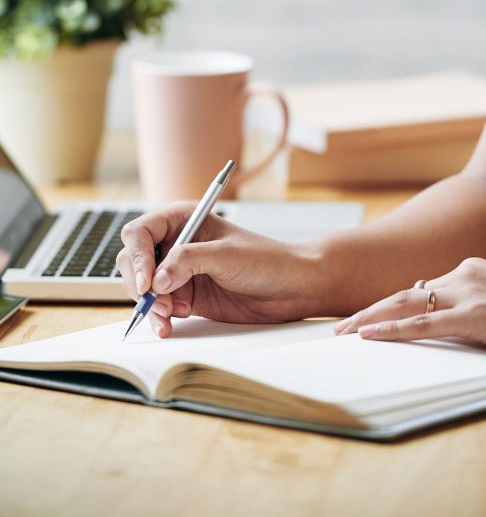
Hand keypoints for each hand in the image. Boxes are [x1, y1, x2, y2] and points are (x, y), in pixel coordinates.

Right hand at [116, 204, 323, 336]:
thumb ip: (188, 261)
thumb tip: (157, 279)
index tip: (148, 281)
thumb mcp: (226, 255)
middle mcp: (175, 243)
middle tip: (156, 302)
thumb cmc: (266, 260)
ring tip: (167, 317)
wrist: (291, 289)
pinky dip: (157, 318)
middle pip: (134, 260)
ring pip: (142, 286)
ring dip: (149, 304)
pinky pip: (158, 307)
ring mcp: (178, 271)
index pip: (141, 233)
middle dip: (140, 283)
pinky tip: (167, 327)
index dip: (138, 256)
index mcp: (182, 220)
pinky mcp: (184, 296)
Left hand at [334, 257, 485, 349]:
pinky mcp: (476, 315)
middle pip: (404, 292)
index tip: (362, 317)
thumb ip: (462, 303)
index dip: (386, 305)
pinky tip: (370, 336)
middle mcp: (463, 276)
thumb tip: (427, 307)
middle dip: (368, 310)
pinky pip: (425, 323)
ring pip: (407, 303)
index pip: (417, 289)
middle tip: (340, 327)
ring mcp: (469, 293)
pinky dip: (393, 329)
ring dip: (371, 318)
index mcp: (466, 272)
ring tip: (344, 332)